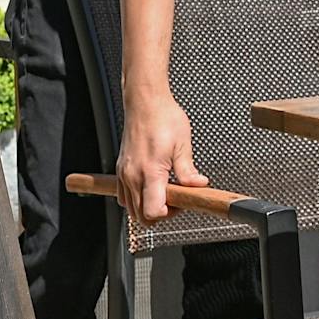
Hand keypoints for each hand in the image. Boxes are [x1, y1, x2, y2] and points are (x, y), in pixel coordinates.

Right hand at [117, 91, 205, 221]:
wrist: (145, 102)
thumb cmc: (163, 117)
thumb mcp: (183, 144)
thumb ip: (188, 170)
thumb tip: (198, 185)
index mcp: (150, 172)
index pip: (153, 212)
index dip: (169, 214)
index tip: (180, 203)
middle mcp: (133, 176)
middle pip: (140, 216)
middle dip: (160, 213)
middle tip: (175, 199)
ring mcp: (124, 173)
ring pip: (131, 208)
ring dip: (147, 207)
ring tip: (164, 193)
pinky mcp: (121, 169)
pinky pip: (124, 196)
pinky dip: (136, 199)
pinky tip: (151, 187)